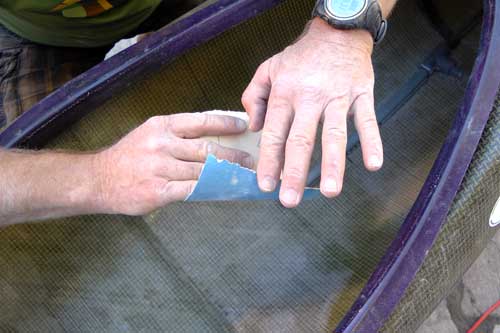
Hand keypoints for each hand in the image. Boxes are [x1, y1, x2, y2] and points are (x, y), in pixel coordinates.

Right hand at [95, 113, 252, 214]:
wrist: (98, 179)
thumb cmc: (129, 156)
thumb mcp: (150, 134)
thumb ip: (177, 136)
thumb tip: (213, 140)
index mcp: (162, 125)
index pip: (200, 121)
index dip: (225, 123)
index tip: (243, 126)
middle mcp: (162, 144)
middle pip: (207, 149)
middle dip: (233, 155)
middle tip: (250, 159)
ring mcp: (160, 168)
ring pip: (203, 171)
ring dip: (227, 175)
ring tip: (243, 176)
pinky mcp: (159, 190)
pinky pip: (193, 190)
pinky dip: (211, 190)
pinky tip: (224, 191)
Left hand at [242, 18, 383, 207]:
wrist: (337, 32)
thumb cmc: (300, 56)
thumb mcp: (268, 69)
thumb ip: (254, 96)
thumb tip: (255, 128)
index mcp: (284, 93)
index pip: (274, 133)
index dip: (269, 160)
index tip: (266, 185)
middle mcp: (309, 97)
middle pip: (301, 140)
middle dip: (295, 173)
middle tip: (290, 200)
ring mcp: (338, 96)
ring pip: (334, 134)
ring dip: (333, 165)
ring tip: (331, 192)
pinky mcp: (362, 93)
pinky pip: (367, 120)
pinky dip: (372, 142)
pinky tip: (374, 164)